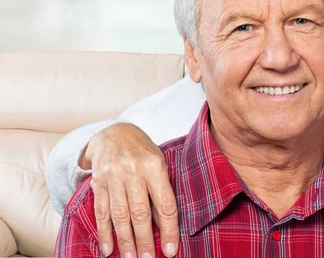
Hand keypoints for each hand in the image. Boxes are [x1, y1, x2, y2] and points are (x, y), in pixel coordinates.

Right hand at [85, 123, 179, 257]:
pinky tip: (108, 248)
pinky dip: (104, 232)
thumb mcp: (159, 162)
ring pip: (119, 214)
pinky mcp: (98, 183)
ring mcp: (113, 177)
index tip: (170, 250)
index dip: (168, 229)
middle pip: (140, 212)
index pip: (164, 203)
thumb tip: (163, 224)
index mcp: (154, 166)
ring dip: (125, 240)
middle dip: (144, 240)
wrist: (114, 132)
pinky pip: (101, 211)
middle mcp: (133, 171)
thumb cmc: (143, 151)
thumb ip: (161, 189)